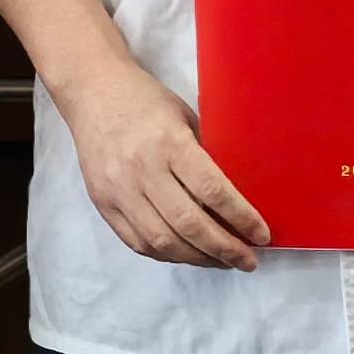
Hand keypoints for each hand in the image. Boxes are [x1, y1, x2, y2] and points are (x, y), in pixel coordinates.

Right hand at [56, 63, 267, 270]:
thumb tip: (236, 197)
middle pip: (189, 223)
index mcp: (168, 141)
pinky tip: (187, 254)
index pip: (211, 190)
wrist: (92, 91)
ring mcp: (119, 189)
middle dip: (225, 248)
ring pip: (163, 241)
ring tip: (222, 261)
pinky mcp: (103, 203)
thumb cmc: (145, 99)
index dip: (241, 218)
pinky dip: (167, 254)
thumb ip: (204, 155)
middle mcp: (142, 169)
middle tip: (248, 260)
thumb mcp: (184, 116)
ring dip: (198, 258)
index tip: (262, 234)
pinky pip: (138, 242)